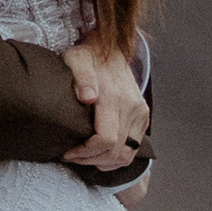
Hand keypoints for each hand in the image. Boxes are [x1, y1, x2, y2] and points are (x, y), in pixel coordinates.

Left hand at [61, 36, 148, 171]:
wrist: (110, 48)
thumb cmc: (89, 56)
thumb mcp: (77, 59)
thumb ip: (82, 77)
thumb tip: (88, 97)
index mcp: (114, 97)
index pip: (105, 139)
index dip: (85, 153)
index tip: (68, 153)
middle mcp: (131, 107)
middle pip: (115, 151)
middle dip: (90, 160)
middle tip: (72, 157)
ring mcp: (140, 112)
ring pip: (126, 154)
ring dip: (105, 162)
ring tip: (85, 158)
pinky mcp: (143, 116)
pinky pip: (134, 148)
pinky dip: (118, 158)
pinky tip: (100, 155)